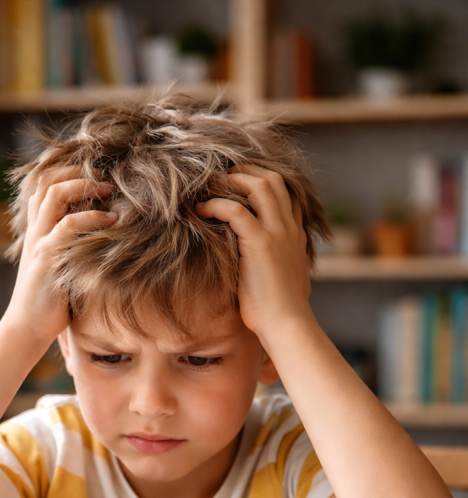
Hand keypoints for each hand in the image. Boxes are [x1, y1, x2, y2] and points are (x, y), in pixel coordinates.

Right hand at [3, 167, 116, 343]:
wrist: (27, 328)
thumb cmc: (49, 303)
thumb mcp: (62, 269)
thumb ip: (74, 249)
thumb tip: (106, 239)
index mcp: (38, 230)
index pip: (45, 185)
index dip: (68, 170)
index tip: (96, 173)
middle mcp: (36, 230)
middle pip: (48, 180)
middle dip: (77, 170)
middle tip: (105, 175)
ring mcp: (40, 242)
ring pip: (55, 194)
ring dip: (85, 185)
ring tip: (109, 189)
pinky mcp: (48, 258)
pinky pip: (69, 226)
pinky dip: (92, 217)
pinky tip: (112, 219)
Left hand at [195, 166, 312, 339]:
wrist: (287, 324)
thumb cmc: (280, 312)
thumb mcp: (285, 280)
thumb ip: (279, 265)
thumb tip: (267, 270)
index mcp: (296, 236)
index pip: (287, 194)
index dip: (263, 182)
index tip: (240, 183)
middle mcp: (290, 229)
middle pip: (274, 180)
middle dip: (246, 172)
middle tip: (222, 176)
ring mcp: (278, 233)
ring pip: (259, 186)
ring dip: (232, 181)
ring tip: (210, 186)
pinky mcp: (261, 243)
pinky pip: (236, 211)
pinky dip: (216, 205)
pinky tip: (201, 211)